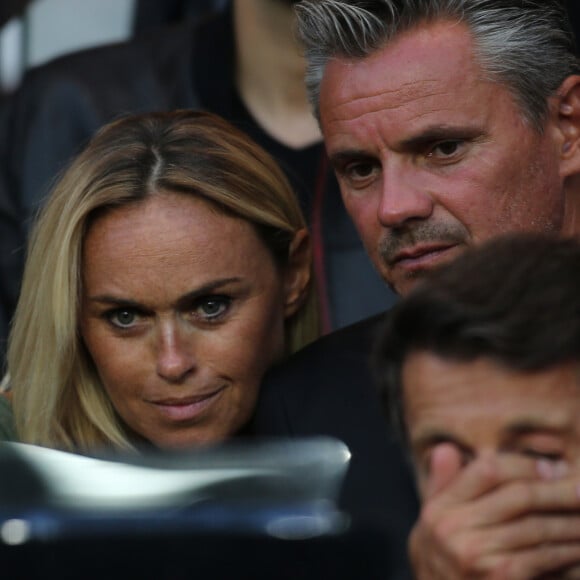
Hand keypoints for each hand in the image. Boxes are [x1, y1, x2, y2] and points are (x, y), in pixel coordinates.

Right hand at [410, 443, 579, 578]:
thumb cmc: (442, 560)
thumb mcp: (433, 521)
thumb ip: (441, 483)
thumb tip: (447, 449)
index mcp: (439, 506)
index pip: (487, 470)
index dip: (524, 466)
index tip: (551, 468)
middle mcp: (453, 528)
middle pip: (518, 496)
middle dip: (558, 491)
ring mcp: (475, 555)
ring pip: (537, 527)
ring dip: (570, 522)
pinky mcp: (498, 577)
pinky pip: (542, 557)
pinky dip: (566, 551)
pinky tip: (578, 547)